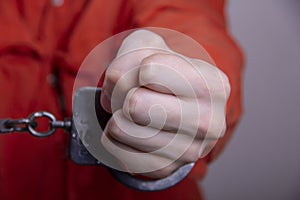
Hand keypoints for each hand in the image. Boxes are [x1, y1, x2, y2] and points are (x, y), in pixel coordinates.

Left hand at [100, 29, 229, 177]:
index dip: (138, 68)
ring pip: (120, 127)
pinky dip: (114, 135)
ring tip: (134, 111)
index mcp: (213, 85)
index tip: (147, 74)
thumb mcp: (151, 48)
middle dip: (123, 93)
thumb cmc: (164, 74)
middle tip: (134, 93)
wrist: (176, 106)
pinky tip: (132, 128)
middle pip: (134, 104)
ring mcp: (188, 151)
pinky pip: (115, 148)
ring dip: (116, 114)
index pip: (149, 70)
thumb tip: (115, 83)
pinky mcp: (164, 168)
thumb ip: (130, 53)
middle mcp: (208, 122)